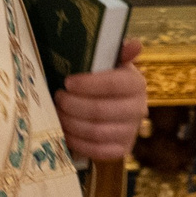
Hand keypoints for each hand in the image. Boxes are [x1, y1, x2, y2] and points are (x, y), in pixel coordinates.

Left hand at [55, 36, 147, 162]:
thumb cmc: (100, 78)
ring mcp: (131, 131)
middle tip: (57, 97)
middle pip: (102, 110)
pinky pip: (99, 151)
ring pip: (97, 132)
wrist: (109, 104)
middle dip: (73, 105)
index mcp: (136, 84)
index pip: (115, 85)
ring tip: (56, 113)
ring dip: (71, 123)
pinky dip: (78, 142)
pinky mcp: (122, 149)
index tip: (67, 82)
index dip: (89, 84)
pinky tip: (64, 131)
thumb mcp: (107, 61)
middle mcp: (138, 109)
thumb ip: (116, 51)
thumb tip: (135, 44)